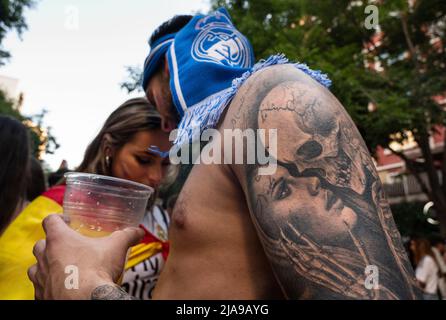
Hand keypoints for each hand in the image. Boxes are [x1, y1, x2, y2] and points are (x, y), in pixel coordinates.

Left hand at [28, 214, 143, 299]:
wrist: (85, 299)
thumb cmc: (96, 270)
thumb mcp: (116, 247)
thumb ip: (127, 236)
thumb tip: (138, 232)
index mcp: (59, 239)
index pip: (50, 220)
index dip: (57, 219)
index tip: (66, 221)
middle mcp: (45, 256)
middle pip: (40, 244)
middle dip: (51, 244)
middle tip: (67, 247)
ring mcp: (40, 277)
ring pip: (36, 266)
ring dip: (46, 265)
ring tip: (61, 268)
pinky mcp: (41, 294)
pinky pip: (40, 287)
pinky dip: (48, 285)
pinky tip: (62, 286)